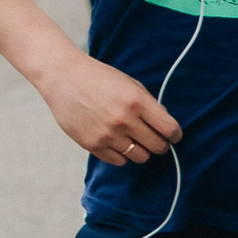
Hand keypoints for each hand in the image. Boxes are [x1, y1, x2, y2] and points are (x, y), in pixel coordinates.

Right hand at [35, 52, 182, 165]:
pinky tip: (117, 142)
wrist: (63, 77)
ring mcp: (107, 134)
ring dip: (141, 150)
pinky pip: (119, 161)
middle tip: (154, 139)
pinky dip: (122, 154)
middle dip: (160, 144)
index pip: (170, 130)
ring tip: (133, 140)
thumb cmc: (99, 78)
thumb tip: (166, 127)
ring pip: (140, 157)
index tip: (172, 135)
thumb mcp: (129, 83)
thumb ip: (150, 105)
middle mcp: (124, 120)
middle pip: (158, 147)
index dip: (175, 135)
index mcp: (136, 101)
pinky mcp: (92, 144)